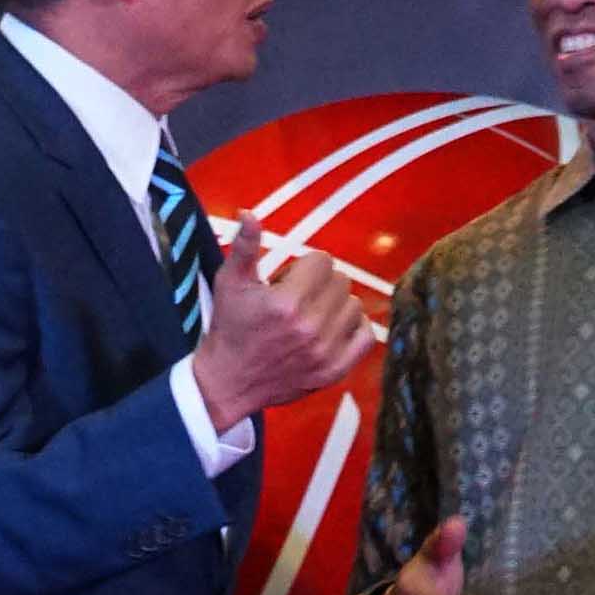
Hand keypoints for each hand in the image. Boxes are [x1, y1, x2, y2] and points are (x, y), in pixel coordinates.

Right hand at [190, 213, 372, 431]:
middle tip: (295, 299)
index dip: (303, 267)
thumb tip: (250, 214)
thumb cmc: (229, 327)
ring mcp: (326, 352)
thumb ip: (245, 247)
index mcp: (286, 303)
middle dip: (319, 283)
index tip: (285, 281)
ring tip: (309, 316)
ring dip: (335, 305)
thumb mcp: (230, 283)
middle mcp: (310, 327)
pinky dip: (354, 328)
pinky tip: (331, 327)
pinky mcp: (335, 370)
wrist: (228, 381)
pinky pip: (366, 335)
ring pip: (354, 305)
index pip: (323, 261)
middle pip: (340, 281)